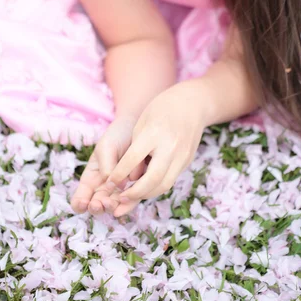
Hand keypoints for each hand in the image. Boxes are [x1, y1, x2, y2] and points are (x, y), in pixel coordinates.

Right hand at [70, 115, 146, 215]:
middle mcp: (104, 187)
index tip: (84, 203)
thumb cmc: (117, 135)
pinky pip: (132, 200)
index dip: (80, 204)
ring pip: (114, 206)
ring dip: (111, 208)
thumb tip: (114, 186)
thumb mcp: (106, 148)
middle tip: (100, 202)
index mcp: (92, 178)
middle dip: (97, 207)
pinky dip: (127, 206)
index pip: (81, 198)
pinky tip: (123, 207)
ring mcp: (120, 189)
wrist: (138, 126)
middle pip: (97, 205)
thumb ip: (107, 167)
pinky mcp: (137, 187)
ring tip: (111, 203)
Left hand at [106, 81, 206, 216]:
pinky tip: (146, 188)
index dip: (119, 174)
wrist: (191, 103)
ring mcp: (182, 155)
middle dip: (135, 193)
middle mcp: (170, 147)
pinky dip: (157, 187)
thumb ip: (135, 149)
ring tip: (132, 196)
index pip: (133, 159)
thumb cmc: (161, 109)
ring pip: (164, 185)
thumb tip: (128, 176)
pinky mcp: (188, 161)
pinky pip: (171, 179)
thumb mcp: (142, 123)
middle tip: (121, 198)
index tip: (109, 183)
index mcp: (154, 134)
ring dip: (147, 194)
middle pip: (152, 179)